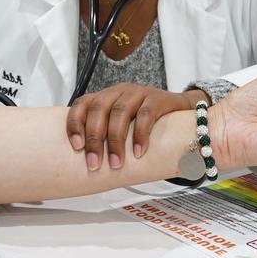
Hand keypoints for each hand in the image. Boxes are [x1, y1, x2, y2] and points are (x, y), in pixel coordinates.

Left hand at [67, 85, 205, 169]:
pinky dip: (140, 135)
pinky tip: (138, 152)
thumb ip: (107, 136)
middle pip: (99, 110)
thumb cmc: (146, 122)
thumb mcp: (123, 126)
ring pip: (120, 112)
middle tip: (94, 163)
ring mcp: (137, 93)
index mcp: (104, 97)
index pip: (82, 104)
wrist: (181, 110)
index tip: (76, 146)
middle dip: (94, 138)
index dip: (75, 123)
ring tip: (116, 163)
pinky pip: (145, 115)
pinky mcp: (157, 99)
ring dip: (115, 141)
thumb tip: (88, 165)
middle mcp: (118, 92)